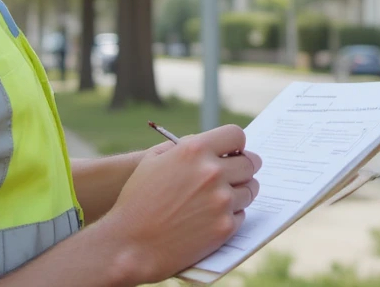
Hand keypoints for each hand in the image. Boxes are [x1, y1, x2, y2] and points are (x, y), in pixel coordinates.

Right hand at [97, 125, 262, 282]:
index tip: (233, 152)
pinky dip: (231, 215)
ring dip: (239, 192)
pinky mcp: (225, 227)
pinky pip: (241, 214)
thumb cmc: (137, 200)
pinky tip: (213, 217)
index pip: (236, 135)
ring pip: (250, 189)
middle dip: (243, 167)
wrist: (129, 244)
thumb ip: (184, 147)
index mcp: (195, 151)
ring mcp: (221, 201)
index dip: (235, 143)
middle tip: (236, 174)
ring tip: (221, 197)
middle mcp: (212, 173)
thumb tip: (208, 143)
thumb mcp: (153, 160)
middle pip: (250, 162)